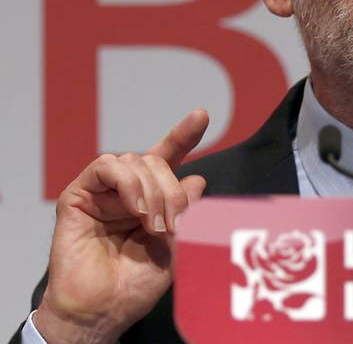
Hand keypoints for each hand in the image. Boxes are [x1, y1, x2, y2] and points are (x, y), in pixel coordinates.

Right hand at [33, 110, 208, 342]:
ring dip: (153, 191)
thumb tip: (197, 179)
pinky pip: (106, 166)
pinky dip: (128, 182)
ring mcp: (104, 191)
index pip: (170, 158)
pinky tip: (135, 208)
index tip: (201, 115)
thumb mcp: (177, 246)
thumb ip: (188, 212)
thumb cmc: (136, 284)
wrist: (102, 310)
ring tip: (153, 225)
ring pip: (136, 161)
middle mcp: (128, 191)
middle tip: (171, 225)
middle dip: (172, 189)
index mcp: (152, 199)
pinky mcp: (79, 195)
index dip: (184, 136)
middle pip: (158, 161)